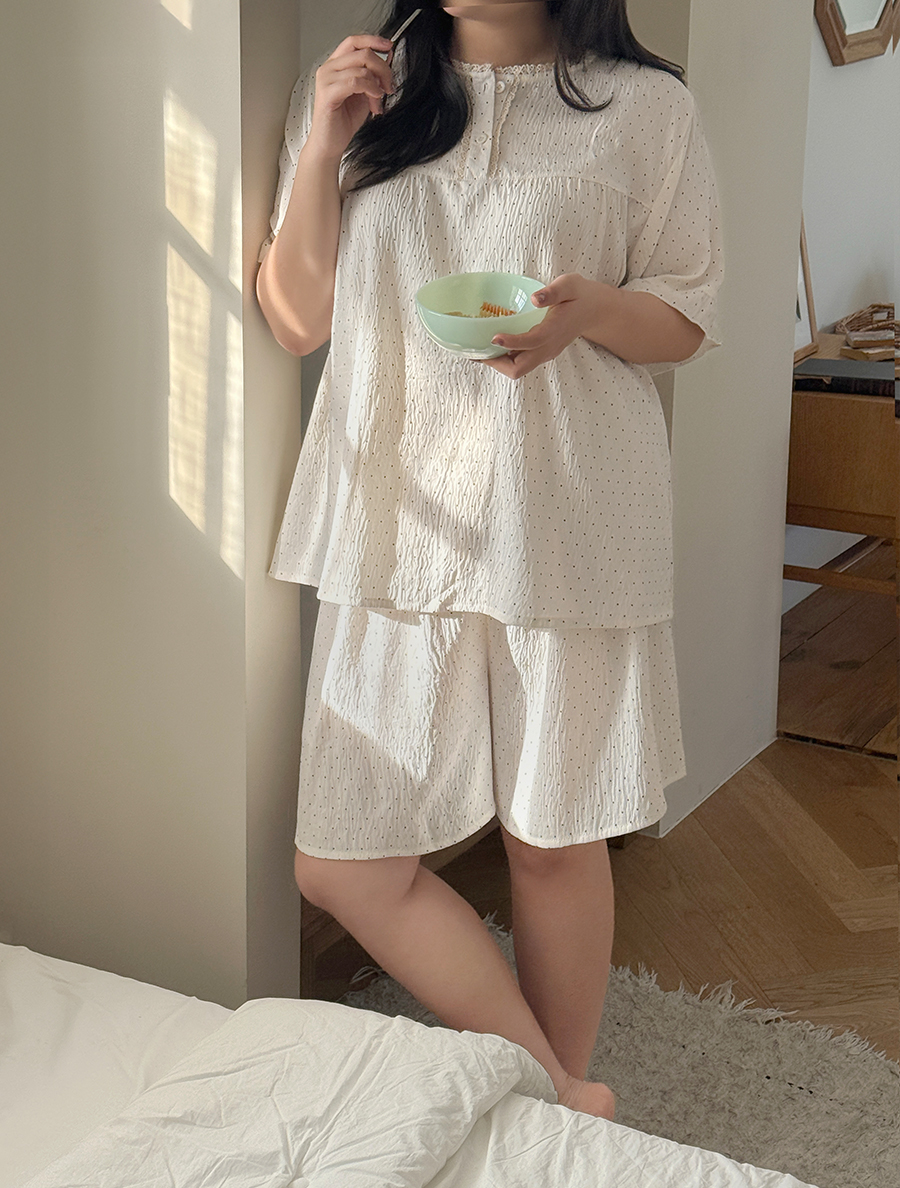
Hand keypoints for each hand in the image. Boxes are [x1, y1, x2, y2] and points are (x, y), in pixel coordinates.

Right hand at [307, 36, 396, 161]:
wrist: (330, 143)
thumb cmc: (343, 121)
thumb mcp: (364, 93)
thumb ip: (372, 76)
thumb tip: (387, 59)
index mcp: (336, 65)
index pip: (354, 41)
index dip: (373, 40)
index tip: (389, 46)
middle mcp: (328, 68)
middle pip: (362, 52)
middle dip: (383, 68)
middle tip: (389, 85)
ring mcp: (326, 79)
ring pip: (361, 68)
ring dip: (377, 84)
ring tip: (378, 100)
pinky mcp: (327, 93)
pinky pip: (355, 82)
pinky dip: (370, 89)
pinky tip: (373, 100)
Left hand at [480, 273, 605, 379]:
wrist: (596, 311)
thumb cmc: (581, 295)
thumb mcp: (570, 285)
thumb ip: (553, 291)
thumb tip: (535, 298)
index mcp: (554, 331)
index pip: (531, 342)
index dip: (511, 342)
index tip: (493, 337)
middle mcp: (548, 348)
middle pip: (519, 369)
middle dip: (496, 364)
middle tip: (476, 351)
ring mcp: (545, 353)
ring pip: (518, 370)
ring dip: (498, 364)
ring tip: (478, 350)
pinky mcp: (542, 353)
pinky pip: (521, 363)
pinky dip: (504, 359)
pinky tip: (492, 346)